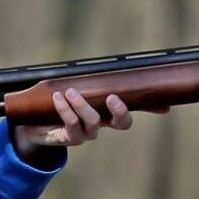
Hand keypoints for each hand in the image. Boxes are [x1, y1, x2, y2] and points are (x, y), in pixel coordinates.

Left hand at [12, 89, 159, 156]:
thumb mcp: (72, 86)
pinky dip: (66, 109)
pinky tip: (58, 97)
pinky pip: (72, 124)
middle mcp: (102, 123)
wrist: (33, 122)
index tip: (165, 106)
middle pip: (122, 123)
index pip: (135, 107)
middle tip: (112, 98)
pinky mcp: (70, 138)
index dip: (151, 107)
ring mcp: (87, 133)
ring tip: (70, 91)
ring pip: (94, 122)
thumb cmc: (57, 101)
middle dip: (120, 111)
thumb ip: (87, 76)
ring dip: (82, 105)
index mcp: (108, 109)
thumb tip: (97, 60)